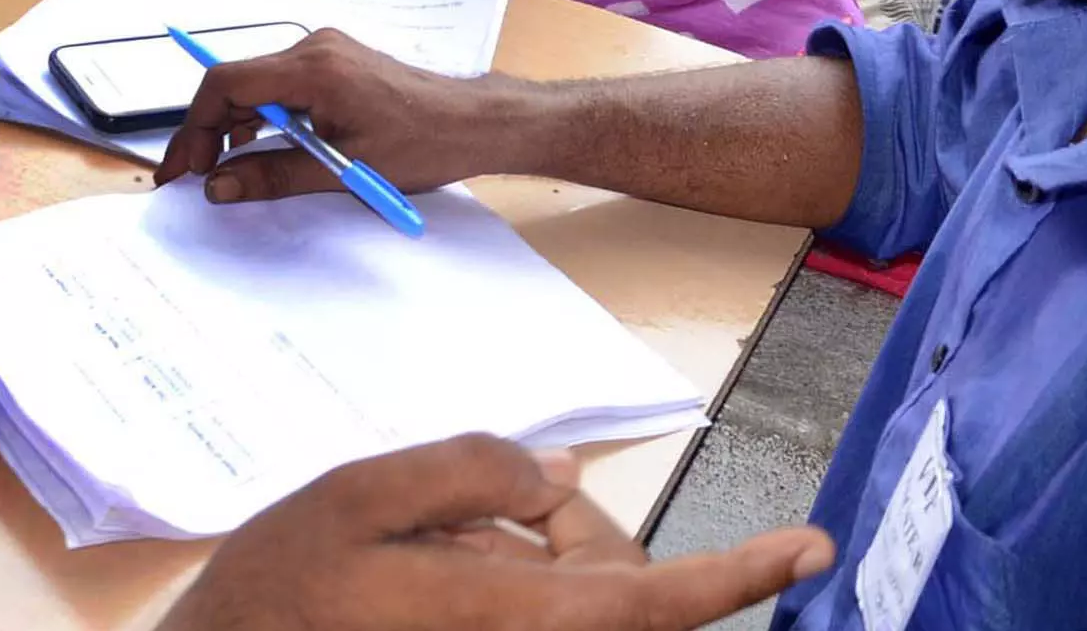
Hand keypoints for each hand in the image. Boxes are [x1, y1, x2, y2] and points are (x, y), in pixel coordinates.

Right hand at [155, 28, 528, 198]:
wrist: (474, 122)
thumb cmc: (422, 143)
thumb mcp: (344, 169)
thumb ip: (275, 175)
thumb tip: (218, 186)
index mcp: (313, 67)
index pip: (226, 82)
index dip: (194, 125)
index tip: (183, 167)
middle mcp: (313, 48)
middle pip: (236, 82)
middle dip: (207, 130)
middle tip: (192, 176)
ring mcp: (324, 51)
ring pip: (256, 85)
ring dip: (234, 125)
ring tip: (226, 170)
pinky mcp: (334, 63)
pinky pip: (280, 86)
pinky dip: (263, 117)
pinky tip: (264, 149)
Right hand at [161, 434, 832, 630]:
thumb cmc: (276, 600)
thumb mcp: (354, 497)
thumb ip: (466, 471)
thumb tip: (555, 476)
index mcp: (511, 619)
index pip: (657, 601)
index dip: (742, 573)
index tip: (811, 547)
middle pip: (612, 589)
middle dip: (575, 532)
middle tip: (490, 508)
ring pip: (575, 610)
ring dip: (536, 568)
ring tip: (427, 560)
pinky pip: (534, 628)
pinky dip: (509, 597)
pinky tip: (429, 587)